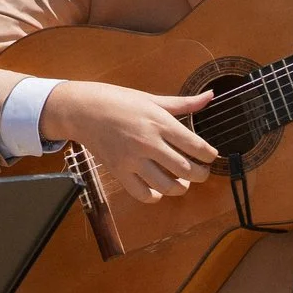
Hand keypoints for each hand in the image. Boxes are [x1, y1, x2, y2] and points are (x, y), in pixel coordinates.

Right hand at [40, 81, 217, 202]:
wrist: (82, 110)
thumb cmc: (117, 101)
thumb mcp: (152, 99)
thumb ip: (183, 103)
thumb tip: (210, 96)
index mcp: (160, 123)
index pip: (196, 146)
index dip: (210, 155)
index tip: (211, 156)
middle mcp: (148, 143)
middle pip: (186, 170)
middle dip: (201, 175)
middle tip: (202, 172)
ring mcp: (133, 159)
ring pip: (167, 186)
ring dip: (181, 188)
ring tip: (183, 183)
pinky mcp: (119, 171)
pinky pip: (142, 194)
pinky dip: (155, 196)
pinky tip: (158, 189)